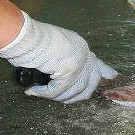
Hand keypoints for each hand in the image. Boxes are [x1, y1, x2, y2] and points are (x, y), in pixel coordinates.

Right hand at [0, 12, 117, 102]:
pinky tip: (32, 91)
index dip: (104, 71)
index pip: (96, 62)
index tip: (112, 76)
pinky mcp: (70, 69)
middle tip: (64, 101)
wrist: (23, 33)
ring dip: (55, 96)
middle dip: (78, 95)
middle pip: (91, 81)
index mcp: (79, 45)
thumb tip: (60, 77)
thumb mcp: (52, 48)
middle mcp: (82, 52)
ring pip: (74, 89)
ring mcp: (78, 60)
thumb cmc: (31, 39)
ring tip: (40, 93)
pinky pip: (57, 90)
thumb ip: (62, 61)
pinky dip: (44, 93)